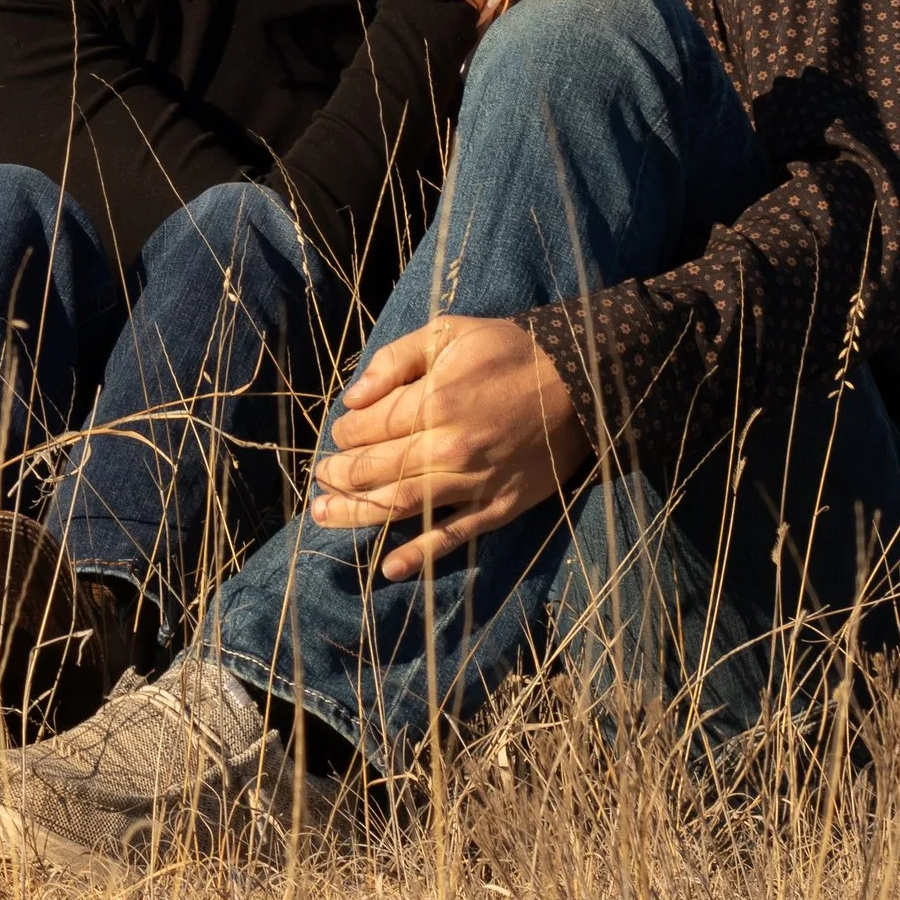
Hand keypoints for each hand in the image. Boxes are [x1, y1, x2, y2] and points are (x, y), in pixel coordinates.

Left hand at [309, 313, 591, 579]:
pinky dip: (419, 556)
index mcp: (435, 401)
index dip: (344, 432)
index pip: (368, 427)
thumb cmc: (510, 352)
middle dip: (339, 475)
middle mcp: (449, 447)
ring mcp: (474, 482)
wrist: (580, 383)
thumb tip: (352, 397)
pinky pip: (452, 537)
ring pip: (402, 506)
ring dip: (357, 515)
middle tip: (318, 479)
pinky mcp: (497, 507)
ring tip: (323, 517)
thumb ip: (396, 360)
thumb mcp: (450, 331)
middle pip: (377, 470)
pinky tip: (388, 567)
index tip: (339, 433)